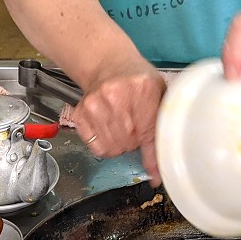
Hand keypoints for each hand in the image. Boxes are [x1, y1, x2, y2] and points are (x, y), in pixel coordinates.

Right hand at [70, 60, 166, 184]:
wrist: (108, 64)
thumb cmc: (137, 82)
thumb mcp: (158, 95)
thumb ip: (161, 129)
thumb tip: (158, 172)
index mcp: (142, 89)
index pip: (149, 135)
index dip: (153, 157)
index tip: (156, 175)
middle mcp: (116, 96)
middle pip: (129, 144)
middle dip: (134, 142)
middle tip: (135, 127)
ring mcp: (94, 105)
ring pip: (111, 149)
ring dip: (119, 144)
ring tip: (122, 126)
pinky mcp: (80, 114)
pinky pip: (95, 147)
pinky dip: (104, 144)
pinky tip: (107, 128)